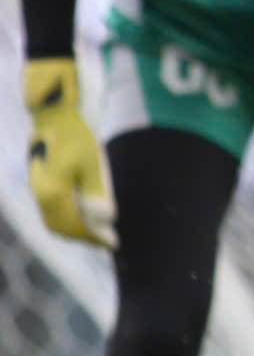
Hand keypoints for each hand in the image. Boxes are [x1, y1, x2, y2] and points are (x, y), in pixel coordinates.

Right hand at [23, 59, 115, 247]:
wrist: (54, 113)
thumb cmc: (76, 135)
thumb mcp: (93, 163)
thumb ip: (97, 193)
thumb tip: (105, 219)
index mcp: (52, 193)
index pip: (74, 226)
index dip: (95, 237)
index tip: (114, 243)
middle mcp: (40, 193)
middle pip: (62, 226)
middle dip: (85, 237)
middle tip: (107, 241)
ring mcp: (37, 187)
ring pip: (54, 218)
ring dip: (75, 228)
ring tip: (97, 231)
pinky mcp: (39, 179)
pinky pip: (51, 207)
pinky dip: (67, 216)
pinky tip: (83, 214)